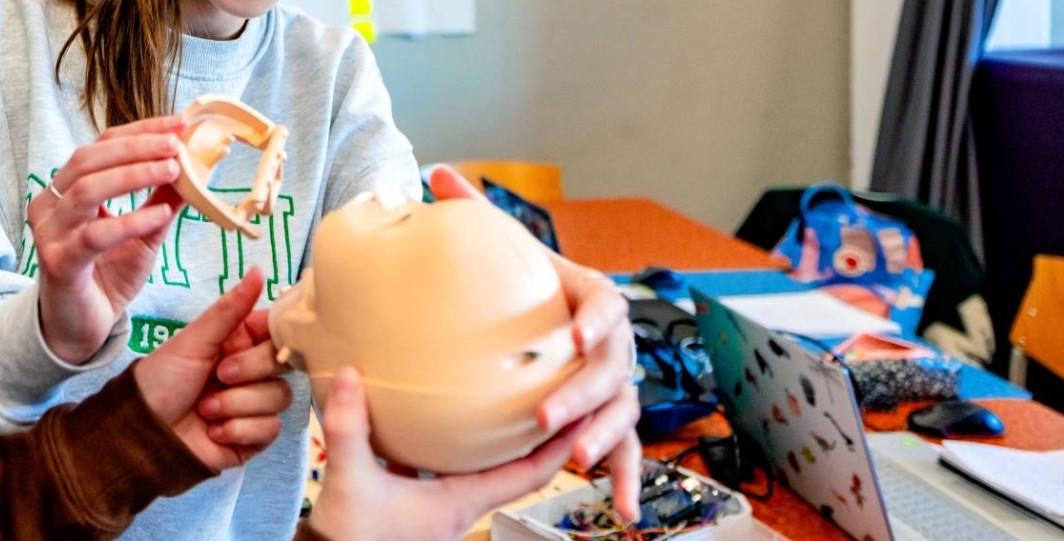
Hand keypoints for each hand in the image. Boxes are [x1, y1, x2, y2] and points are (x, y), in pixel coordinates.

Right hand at [29, 116, 190, 361]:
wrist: (81, 329)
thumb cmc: (107, 276)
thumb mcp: (143, 232)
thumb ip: (161, 199)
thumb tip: (193, 164)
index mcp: (67, 189)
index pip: (102, 145)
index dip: (141, 130)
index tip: (180, 124)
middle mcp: (51, 204)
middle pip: (90, 159)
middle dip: (137, 147)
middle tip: (176, 144)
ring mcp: (51, 233)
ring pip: (87, 190)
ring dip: (133, 175)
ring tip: (172, 170)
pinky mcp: (59, 263)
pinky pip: (95, 235)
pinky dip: (130, 221)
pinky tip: (160, 215)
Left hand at [133, 269, 293, 469]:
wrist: (143, 431)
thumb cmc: (161, 380)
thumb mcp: (193, 341)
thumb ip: (229, 309)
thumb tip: (258, 271)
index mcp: (240, 343)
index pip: (278, 331)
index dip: (277, 335)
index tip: (261, 339)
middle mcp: (252, 372)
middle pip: (282, 364)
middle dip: (249, 370)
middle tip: (219, 375)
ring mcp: (255, 405)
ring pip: (279, 397)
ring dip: (237, 404)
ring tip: (205, 409)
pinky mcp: (254, 436)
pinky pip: (270, 428)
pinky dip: (238, 430)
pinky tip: (213, 431)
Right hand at [309, 367, 588, 539]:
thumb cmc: (350, 538)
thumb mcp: (350, 480)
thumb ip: (350, 428)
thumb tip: (349, 374)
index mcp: (462, 501)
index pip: (532, 473)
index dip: (563, 443)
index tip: (588, 407)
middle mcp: (461, 504)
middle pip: (519, 467)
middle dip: (541, 432)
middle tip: (555, 388)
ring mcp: (441, 506)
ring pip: (483, 467)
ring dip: (497, 436)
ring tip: (502, 394)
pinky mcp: (418, 505)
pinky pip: (446, 467)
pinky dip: (452, 442)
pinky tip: (434, 416)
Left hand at [429, 165, 644, 519]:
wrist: (539, 322)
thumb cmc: (519, 287)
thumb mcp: (497, 251)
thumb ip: (472, 214)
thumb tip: (437, 172)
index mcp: (588, 298)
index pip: (606, 302)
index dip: (598, 317)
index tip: (576, 332)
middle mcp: (608, 343)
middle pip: (613, 367)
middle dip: (584, 393)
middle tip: (546, 415)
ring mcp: (613, 384)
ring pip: (623, 411)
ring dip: (603, 435)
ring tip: (576, 459)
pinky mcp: (609, 420)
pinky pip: (625, 450)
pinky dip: (627, 479)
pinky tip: (624, 509)